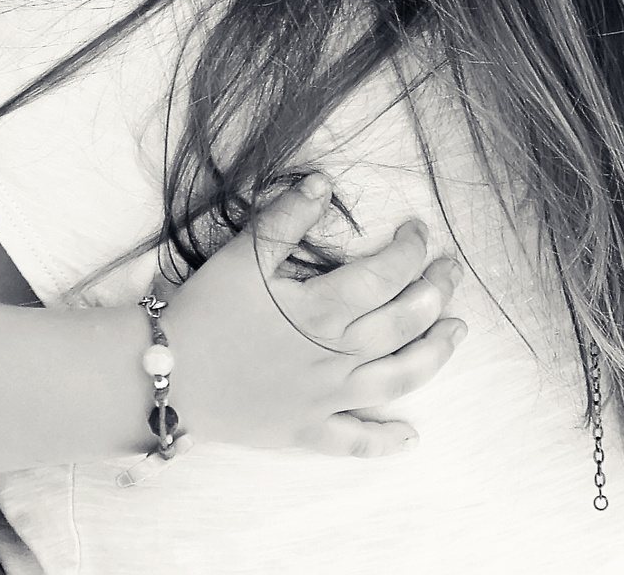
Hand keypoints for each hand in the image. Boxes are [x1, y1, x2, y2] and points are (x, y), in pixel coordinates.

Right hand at [158, 172, 467, 458]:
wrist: (167, 375)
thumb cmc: (204, 311)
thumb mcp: (242, 255)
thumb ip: (285, 217)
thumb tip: (323, 183)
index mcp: (321, 310)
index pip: (386, 274)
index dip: (410, 250)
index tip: (419, 232)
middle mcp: (334, 356)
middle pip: (404, 323)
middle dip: (435, 292)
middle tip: (450, 271)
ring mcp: (325, 399)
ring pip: (398, 379)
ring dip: (434, 355)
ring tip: (456, 333)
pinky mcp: (307, 432)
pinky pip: (355, 441)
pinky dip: (386, 441)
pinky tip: (411, 436)